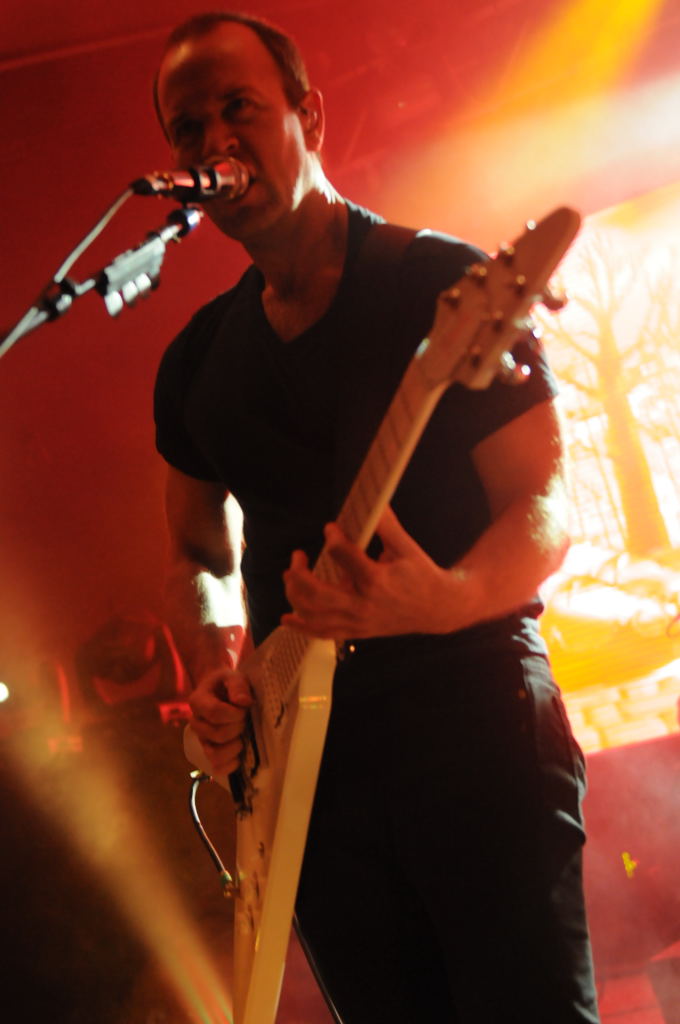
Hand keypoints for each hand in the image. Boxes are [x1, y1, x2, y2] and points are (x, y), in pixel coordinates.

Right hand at [188, 666, 252, 774]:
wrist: (220, 690)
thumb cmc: (227, 683)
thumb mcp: (233, 676)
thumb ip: (238, 685)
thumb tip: (243, 702)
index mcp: (198, 701)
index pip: (215, 713)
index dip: (234, 713)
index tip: (245, 708)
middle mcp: (196, 722)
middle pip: (217, 734)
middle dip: (238, 727)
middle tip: (245, 719)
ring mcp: (202, 739)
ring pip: (214, 754)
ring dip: (234, 747)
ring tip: (242, 736)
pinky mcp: (210, 750)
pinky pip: (216, 767)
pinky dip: (229, 765)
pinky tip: (240, 757)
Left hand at [281, 506, 462, 639]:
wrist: (438, 609)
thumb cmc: (422, 575)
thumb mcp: (406, 547)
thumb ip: (386, 525)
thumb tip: (374, 500)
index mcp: (377, 580)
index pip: (343, 556)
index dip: (332, 538)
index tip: (330, 528)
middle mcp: (364, 604)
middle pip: (317, 594)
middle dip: (299, 574)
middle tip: (297, 556)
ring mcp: (358, 621)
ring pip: (315, 615)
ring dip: (295, 595)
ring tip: (290, 576)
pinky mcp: (357, 632)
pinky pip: (324, 633)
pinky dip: (302, 627)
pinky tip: (287, 618)